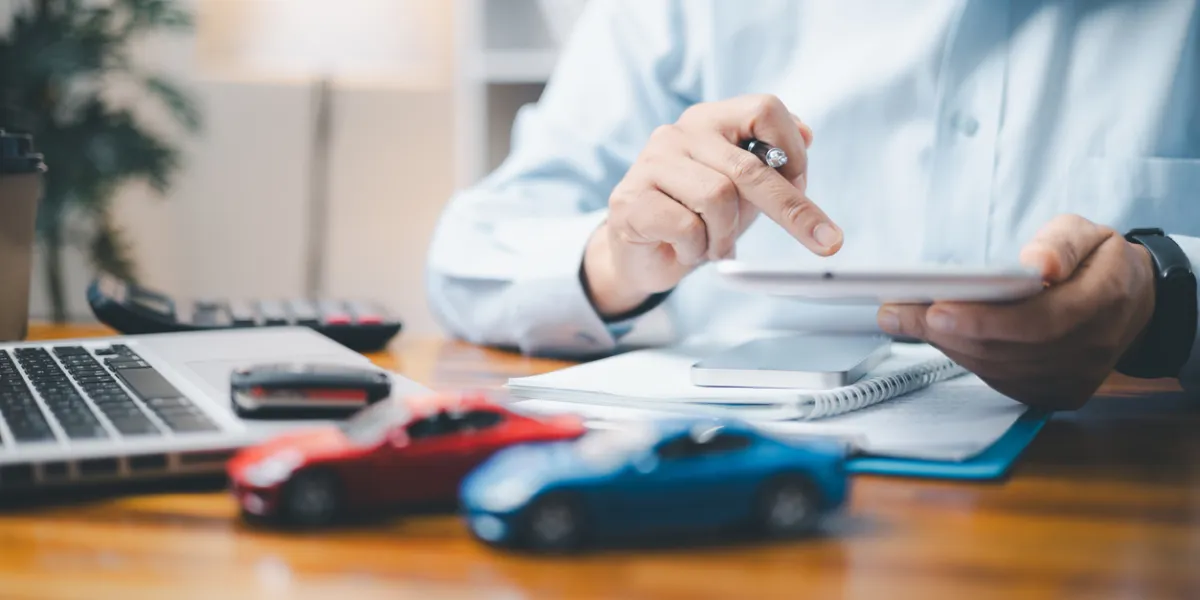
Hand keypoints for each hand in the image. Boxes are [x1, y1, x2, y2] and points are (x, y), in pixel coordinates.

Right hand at [583, 94, 843, 316]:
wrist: (639, 256)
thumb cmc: (697, 218)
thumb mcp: (744, 193)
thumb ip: (772, 166)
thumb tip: (807, 135)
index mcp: (711, 120)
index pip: (765, 109)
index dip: (793, 150)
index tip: (803, 185)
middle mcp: (679, 133)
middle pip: (749, 166)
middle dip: (791, 209)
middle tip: (826, 242)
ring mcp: (650, 164)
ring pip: (718, 199)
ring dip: (726, 236)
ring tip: (714, 245)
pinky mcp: (630, 201)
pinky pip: (686, 227)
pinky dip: (697, 249)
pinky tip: (686, 250)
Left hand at [876, 214, 1156, 408]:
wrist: (1132, 304)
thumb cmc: (1100, 262)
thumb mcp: (1090, 233)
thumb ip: (1062, 243)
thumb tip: (1038, 264)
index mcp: (1104, 303)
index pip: (1039, 322)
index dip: (985, 321)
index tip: (936, 310)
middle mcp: (1090, 351)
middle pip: (1008, 350)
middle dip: (945, 331)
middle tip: (895, 311)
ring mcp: (1072, 380)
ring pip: (998, 369)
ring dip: (946, 345)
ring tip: (902, 319)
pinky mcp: (1055, 394)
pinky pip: (1000, 380)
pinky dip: (964, 357)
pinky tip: (935, 335)